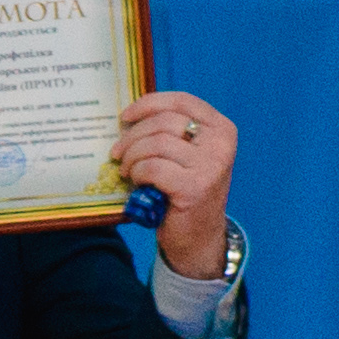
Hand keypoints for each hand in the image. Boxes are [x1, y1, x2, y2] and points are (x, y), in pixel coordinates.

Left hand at [116, 90, 237, 283]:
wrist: (198, 237)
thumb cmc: (186, 192)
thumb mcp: (186, 155)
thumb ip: (171, 132)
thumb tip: (130, 115)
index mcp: (221, 128)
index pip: (181, 101)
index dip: (148, 104)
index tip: (126, 116)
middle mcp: (221, 143)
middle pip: (164, 122)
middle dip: (132, 136)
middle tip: (118, 153)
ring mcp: (211, 165)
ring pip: (156, 144)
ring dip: (132, 157)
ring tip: (127, 170)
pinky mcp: (195, 187)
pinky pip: (153, 168)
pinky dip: (138, 173)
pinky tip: (137, 182)